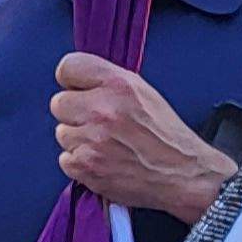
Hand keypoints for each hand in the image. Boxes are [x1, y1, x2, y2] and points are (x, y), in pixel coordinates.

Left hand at [52, 52, 236, 219]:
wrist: (182, 174)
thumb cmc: (165, 135)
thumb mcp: (143, 93)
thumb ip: (108, 82)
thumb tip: (76, 81)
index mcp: (118, 85)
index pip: (68, 67)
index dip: (71, 80)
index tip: (78, 89)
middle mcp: (102, 109)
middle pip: (58, 103)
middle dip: (75, 113)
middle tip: (97, 123)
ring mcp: (92, 139)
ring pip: (62, 132)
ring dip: (78, 139)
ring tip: (106, 144)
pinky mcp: (86, 166)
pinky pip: (65, 158)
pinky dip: (80, 162)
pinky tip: (103, 161)